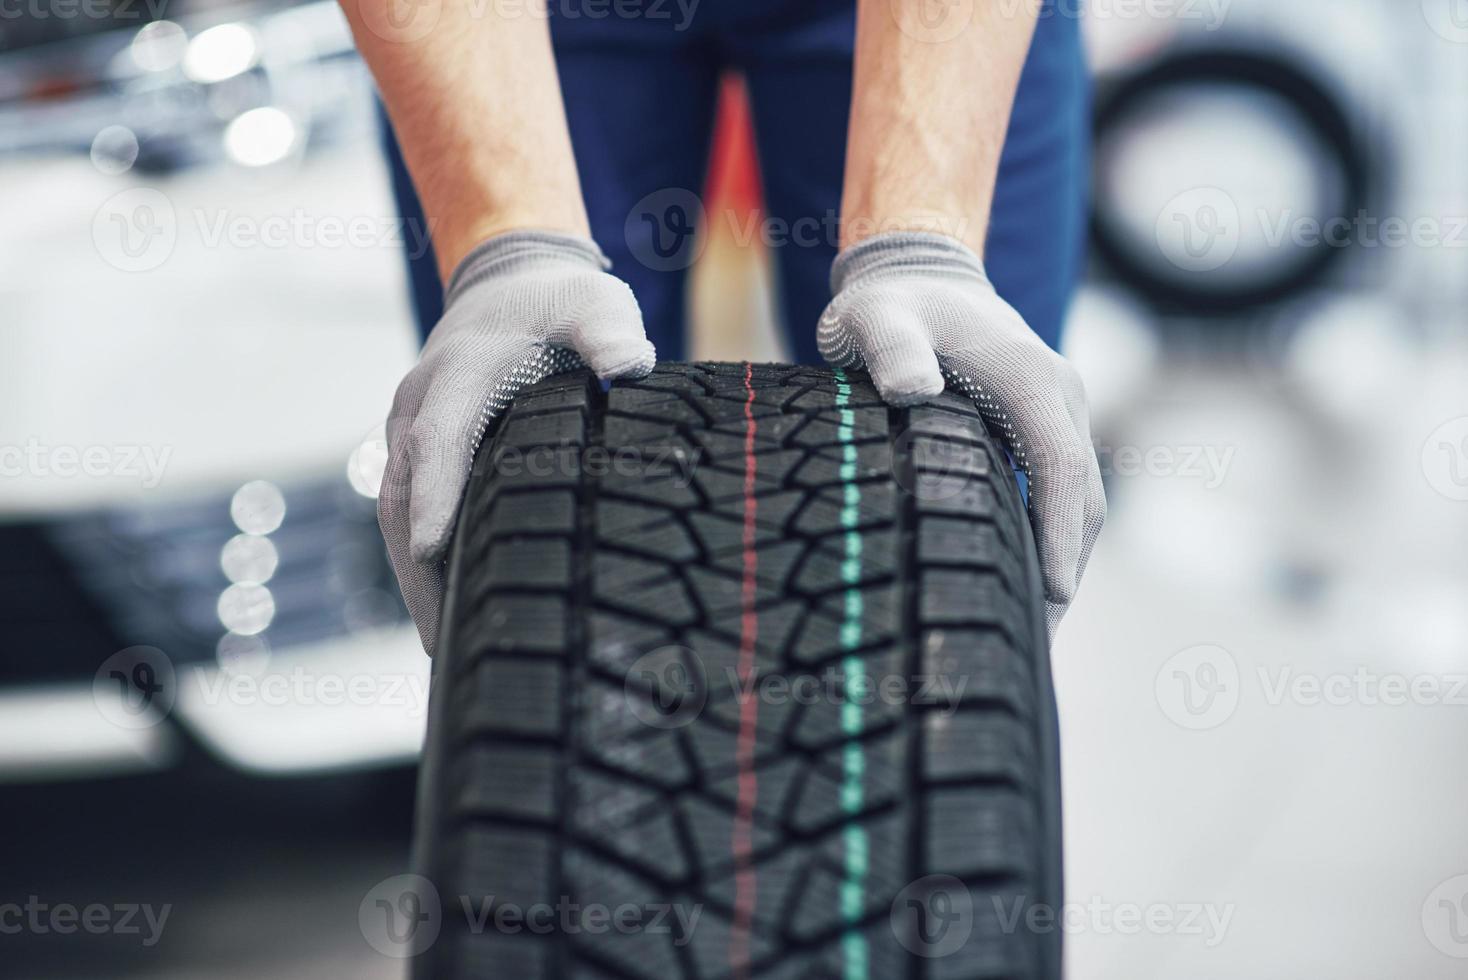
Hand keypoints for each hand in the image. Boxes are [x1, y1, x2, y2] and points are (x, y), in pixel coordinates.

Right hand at [380, 231, 655, 652]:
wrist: (511, 283)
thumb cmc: (561, 303)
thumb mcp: (595, 304)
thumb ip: (609, 333)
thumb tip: (632, 366)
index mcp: (460, 373)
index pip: (439, 439)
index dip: (436, 494)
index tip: (433, 549)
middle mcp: (421, 404)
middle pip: (405, 492)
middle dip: (417, 567)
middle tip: (443, 642)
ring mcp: (411, 428)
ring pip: (397, 509)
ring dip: (412, 575)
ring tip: (443, 647)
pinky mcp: (418, 449)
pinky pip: (407, 508)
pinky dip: (418, 558)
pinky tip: (446, 608)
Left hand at [818, 232, 1104, 635]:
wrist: (918, 273)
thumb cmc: (890, 304)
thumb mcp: (876, 317)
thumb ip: (891, 347)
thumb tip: (912, 390)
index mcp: (1032, 378)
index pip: (1062, 466)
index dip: (1060, 534)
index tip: (1054, 595)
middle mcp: (1058, 396)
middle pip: (1082, 497)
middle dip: (1067, 569)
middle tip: (1035, 643)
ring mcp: (1055, 413)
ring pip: (1078, 500)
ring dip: (1064, 561)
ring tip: (1031, 632)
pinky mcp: (1040, 428)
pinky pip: (1059, 491)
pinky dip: (1051, 539)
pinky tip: (1022, 584)